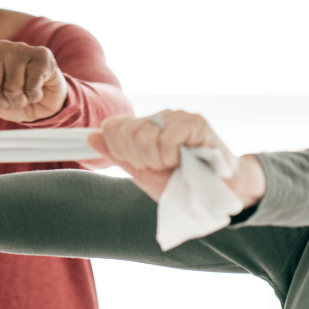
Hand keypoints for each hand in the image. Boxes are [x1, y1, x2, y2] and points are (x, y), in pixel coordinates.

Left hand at [0, 40, 66, 122]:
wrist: (44, 103)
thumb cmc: (12, 98)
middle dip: (0, 101)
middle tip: (9, 99)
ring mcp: (21, 49)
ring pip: (11, 88)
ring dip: (19, 100)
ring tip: (24, 95)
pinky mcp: (41, 55)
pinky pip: (30, 86)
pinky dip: (34, 96)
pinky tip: (37, 90)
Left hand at [86, 110, 265, 206]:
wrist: (218, 192)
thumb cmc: (183, 182)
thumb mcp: (144, 172)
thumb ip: (118, 155)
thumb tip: (90, 138)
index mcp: (146, 125)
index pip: (113, 126)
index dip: (122, 152)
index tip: (144, 165)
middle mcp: (160, 116)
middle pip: (127, 132)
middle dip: (141, 159)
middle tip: (163, 166)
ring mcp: (178, 117)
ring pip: (145, 135)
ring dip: (158, 160)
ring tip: (176, 164)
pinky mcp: (196, 123)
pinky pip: (167, 139)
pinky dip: (172, 157)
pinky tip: (186, 161)